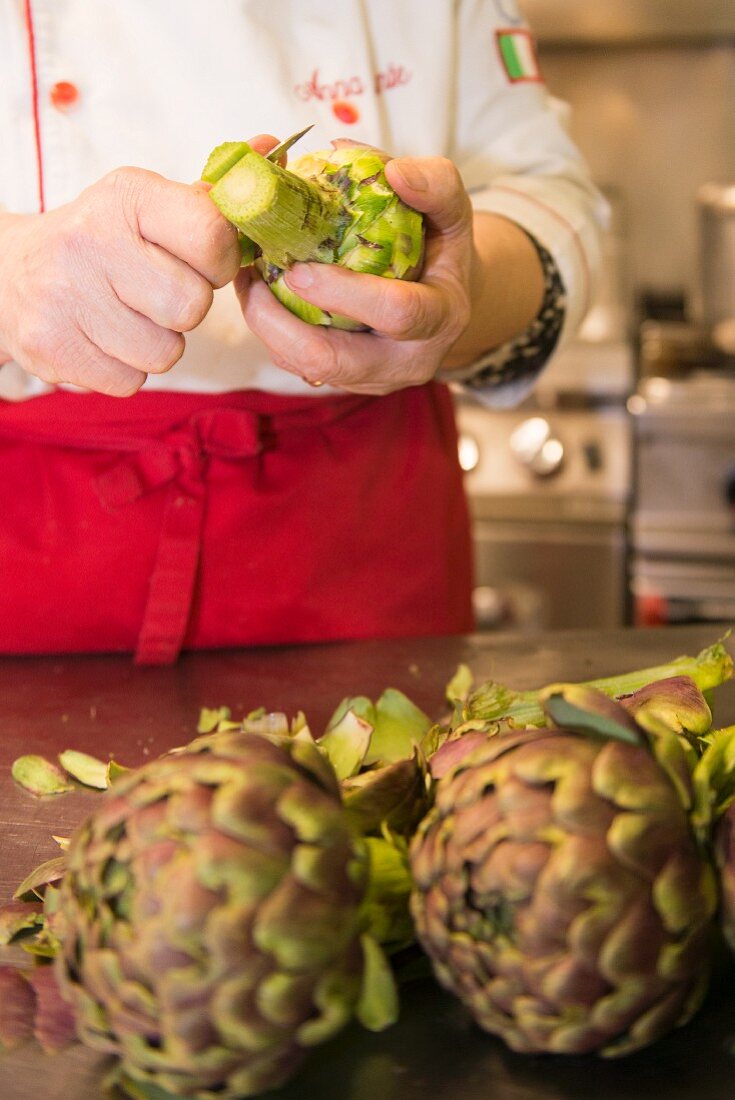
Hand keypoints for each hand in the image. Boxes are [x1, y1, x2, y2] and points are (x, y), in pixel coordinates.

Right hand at [0, 165, 244, 395]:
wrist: (12, 272)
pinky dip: (127, 368)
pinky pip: (131, 381)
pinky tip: (104, 338)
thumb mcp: (148, 204)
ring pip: (165, 353)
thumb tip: (271, 149)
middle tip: (157, 291)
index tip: (203, 262)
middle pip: (191, 306)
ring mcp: (65, 297)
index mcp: (126, 196)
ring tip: (128, 315)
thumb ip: (212, 194)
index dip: (221, 262)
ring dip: (158, 342)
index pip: (213, 237)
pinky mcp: (50, 347)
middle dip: (186, 307)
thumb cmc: (101, 240)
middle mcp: (90, 241)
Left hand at [234, 155, 473, 394]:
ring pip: (308, 367)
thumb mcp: (453, 213)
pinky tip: (259, 292)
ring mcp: (372, 378)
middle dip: (281, 325)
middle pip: (334, 361)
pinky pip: (300, 365)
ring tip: (247, 277)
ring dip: (267, 327)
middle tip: (252, 278)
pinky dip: (272, 331)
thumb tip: (392, 171)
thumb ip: (435, 184)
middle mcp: (406, 361)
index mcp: (440, 317)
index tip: (300, 268)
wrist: (441, 301)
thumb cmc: (443, 252)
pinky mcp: (345, 379)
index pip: (397, 314)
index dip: (346, 293)